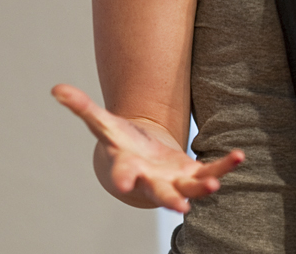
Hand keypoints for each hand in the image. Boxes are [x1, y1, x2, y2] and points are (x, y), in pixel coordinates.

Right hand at [51, 83, 243, 211]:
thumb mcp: (103, 123)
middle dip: (167, 199)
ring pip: (190, 190)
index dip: (123, 179)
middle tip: (179, 207)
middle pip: (158, 192)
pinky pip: (210, 172)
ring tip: (216, 184)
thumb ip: (82, 107)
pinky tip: (239, 156)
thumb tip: (56, 88)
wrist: (141, 160)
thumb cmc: (122, 142)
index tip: (125, 185)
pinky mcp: (192, 175)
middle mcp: (151, 180)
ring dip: (203, 187)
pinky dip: (225, 166)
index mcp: (128, 167)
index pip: (123, 174)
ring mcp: (173, 181)